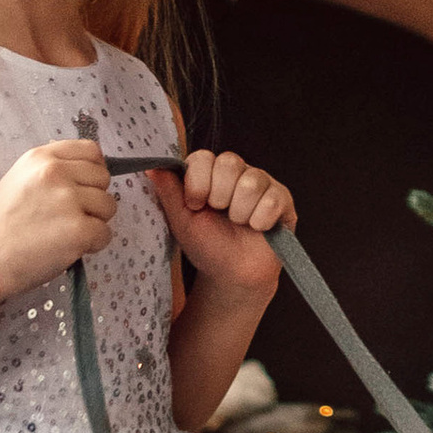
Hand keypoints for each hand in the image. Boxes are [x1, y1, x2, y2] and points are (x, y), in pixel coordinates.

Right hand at [0, 138, 116, 301]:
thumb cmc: (3, 224)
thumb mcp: (19, 179)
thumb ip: (52, 168)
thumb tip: (88, 168)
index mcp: (41, 157)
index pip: (91, 150)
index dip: (93, 171)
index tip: (83, 187)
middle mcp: (55, 172)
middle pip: (103, 179)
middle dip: (94, 199)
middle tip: (68, 217)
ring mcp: (68, 200)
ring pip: (109, 206)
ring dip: (94, 222)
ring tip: (65, 233)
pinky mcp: (78, 229)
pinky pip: (105, 233)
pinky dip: (93, 244)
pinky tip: (69, 248)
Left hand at [149, 148, 295, 296]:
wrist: (233, 276)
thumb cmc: (207, 246)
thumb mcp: (181, 221)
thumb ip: (168, 191)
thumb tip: (151, 166)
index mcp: (210, 173)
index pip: (203, 157)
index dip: (198, 182)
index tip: (195, 206)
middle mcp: (237, 171)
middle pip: (229, 163)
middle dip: (220, 197)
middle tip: (221, 215)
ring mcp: (262, 183)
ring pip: (251, 182)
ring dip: (240, 213)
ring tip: (239, 224)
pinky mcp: (282, 198)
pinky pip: (273, 199)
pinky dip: (260, 221)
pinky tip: (257, 229)